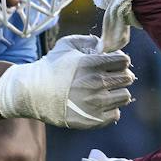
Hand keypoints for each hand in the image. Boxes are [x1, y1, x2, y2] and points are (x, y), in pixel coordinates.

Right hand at [0, 33, 134, 128]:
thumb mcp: (66, 45)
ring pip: (125, 96)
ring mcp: (96, 103)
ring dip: (117, 92)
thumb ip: (87, 40)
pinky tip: (98, 104)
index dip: (119, 60)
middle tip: (109, 78)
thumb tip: (103, 44)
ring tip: (104, 92)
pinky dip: (110, 109)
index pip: (124, 61)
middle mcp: (96, 83)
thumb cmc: (50, 68)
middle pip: (128, 78)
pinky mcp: (94, 119)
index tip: (112, 63)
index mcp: (92, 64)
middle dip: (120, 75)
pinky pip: (116, 114)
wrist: (33, 93)